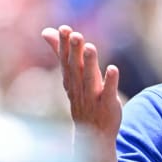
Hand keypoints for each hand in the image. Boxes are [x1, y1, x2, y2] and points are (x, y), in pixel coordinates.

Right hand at [42, 25, 121, 161]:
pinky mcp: (108, 105)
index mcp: (71, 79)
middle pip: (76, 68)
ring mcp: (93, 97)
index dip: (65, 45)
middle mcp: (79, 87)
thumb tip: (47, 31)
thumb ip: (61, 53)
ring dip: (90, 63)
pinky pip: (109, 92)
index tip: (64, 28)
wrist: (93, 133)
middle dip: (75, 52)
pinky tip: (114, 69)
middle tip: (76, 35)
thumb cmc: (82, 98)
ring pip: (90, 79)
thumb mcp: (71, 76)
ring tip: (90, 47)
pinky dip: (110, 81)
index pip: (66, 60)